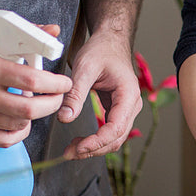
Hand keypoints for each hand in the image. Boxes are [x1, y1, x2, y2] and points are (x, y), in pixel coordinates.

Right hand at [0, 22, 71, 147]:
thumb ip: (24, 31)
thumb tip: (53, 31)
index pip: (30, 80)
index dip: (54, 84)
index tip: (64, 83)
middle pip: (28, 109)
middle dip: (52, 104)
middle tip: (58, 97)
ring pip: (17, 125)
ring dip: (35, 116)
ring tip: (35, 103)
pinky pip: (1, 140)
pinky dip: (17, 134)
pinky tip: (22, 121)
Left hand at [60, 31, 142, 158]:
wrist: (110, 41)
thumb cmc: (101, 50)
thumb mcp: (84, 68)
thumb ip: (75, 94)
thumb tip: (65, 119)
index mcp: (128, 95)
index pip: (116, 128)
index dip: (97, 142)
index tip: (79, 148)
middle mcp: (131, 106)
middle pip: (116, 138)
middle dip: (93, 149)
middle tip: (69, 153)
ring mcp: (126, 110)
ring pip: (114, 139)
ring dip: (94, 148)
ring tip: (72, 149)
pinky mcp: (117, 111)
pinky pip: (109, 132)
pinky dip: (95, 140)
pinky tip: (80, 142)